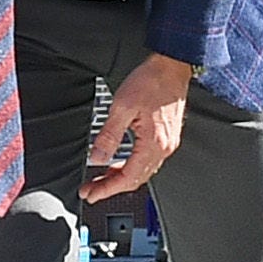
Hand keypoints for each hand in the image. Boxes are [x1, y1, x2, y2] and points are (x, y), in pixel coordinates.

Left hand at [81, 53, 195, 202]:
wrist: (171, 66)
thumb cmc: (151, 81)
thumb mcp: (122, 107)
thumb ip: (108, 136)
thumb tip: (96, 157)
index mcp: (153, 143)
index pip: (128, 178)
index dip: (107, 189)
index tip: (91, 195)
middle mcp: (164, 147)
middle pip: (136, 179)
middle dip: (111, 187)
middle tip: (91, 191)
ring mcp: (167, 143)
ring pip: (142, 171)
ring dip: (121, 178)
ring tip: (101, 180)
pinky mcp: (167, 137)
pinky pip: (148, 161)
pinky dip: (131, 167)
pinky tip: (119, 163)